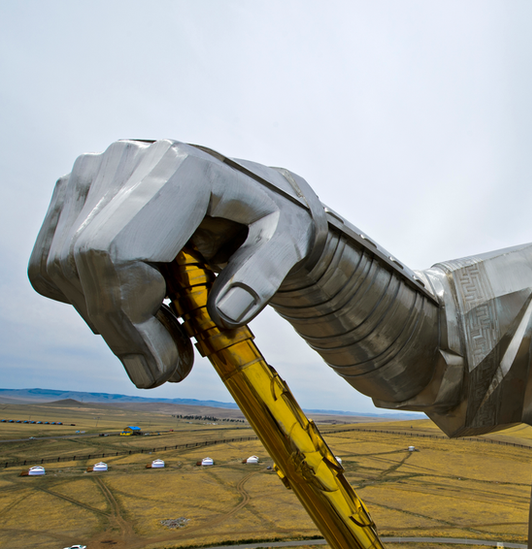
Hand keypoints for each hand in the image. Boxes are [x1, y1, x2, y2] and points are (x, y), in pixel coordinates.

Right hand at [29, 139, 327, 388]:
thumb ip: (264, 275)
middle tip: (164, 372)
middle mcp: (125, 162)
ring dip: (108, 323)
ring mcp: (92, 175)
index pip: (119, 250)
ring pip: (62, 268)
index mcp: (179, 168)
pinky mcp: (75, 196)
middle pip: (86, 261)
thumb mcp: (290, 243)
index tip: (167, 365)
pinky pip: (54, 265)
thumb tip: (226, 315)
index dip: (132, 318)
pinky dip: (90, 302)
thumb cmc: (275, 217)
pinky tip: (143, 312)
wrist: (257, 193)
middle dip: (121, 332)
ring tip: (166, 343)